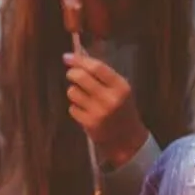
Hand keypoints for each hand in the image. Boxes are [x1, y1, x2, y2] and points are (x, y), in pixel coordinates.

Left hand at [64, 52, 148, 166]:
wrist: (127, 138)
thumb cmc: (121, 108)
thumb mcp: (119, 89)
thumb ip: (103, 75)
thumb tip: (78, 58)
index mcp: (121, 86)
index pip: (97, 67)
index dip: (79, 60)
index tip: (67, 57)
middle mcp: (110, 98)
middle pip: (81, 77)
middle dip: (72, 73)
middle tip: (72, 74)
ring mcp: (99, 112)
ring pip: (72, 92)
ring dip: (74, 92)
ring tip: (83, 97)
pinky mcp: (88, 123)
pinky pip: (72, 108)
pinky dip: (75, 107)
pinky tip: (85, 111)